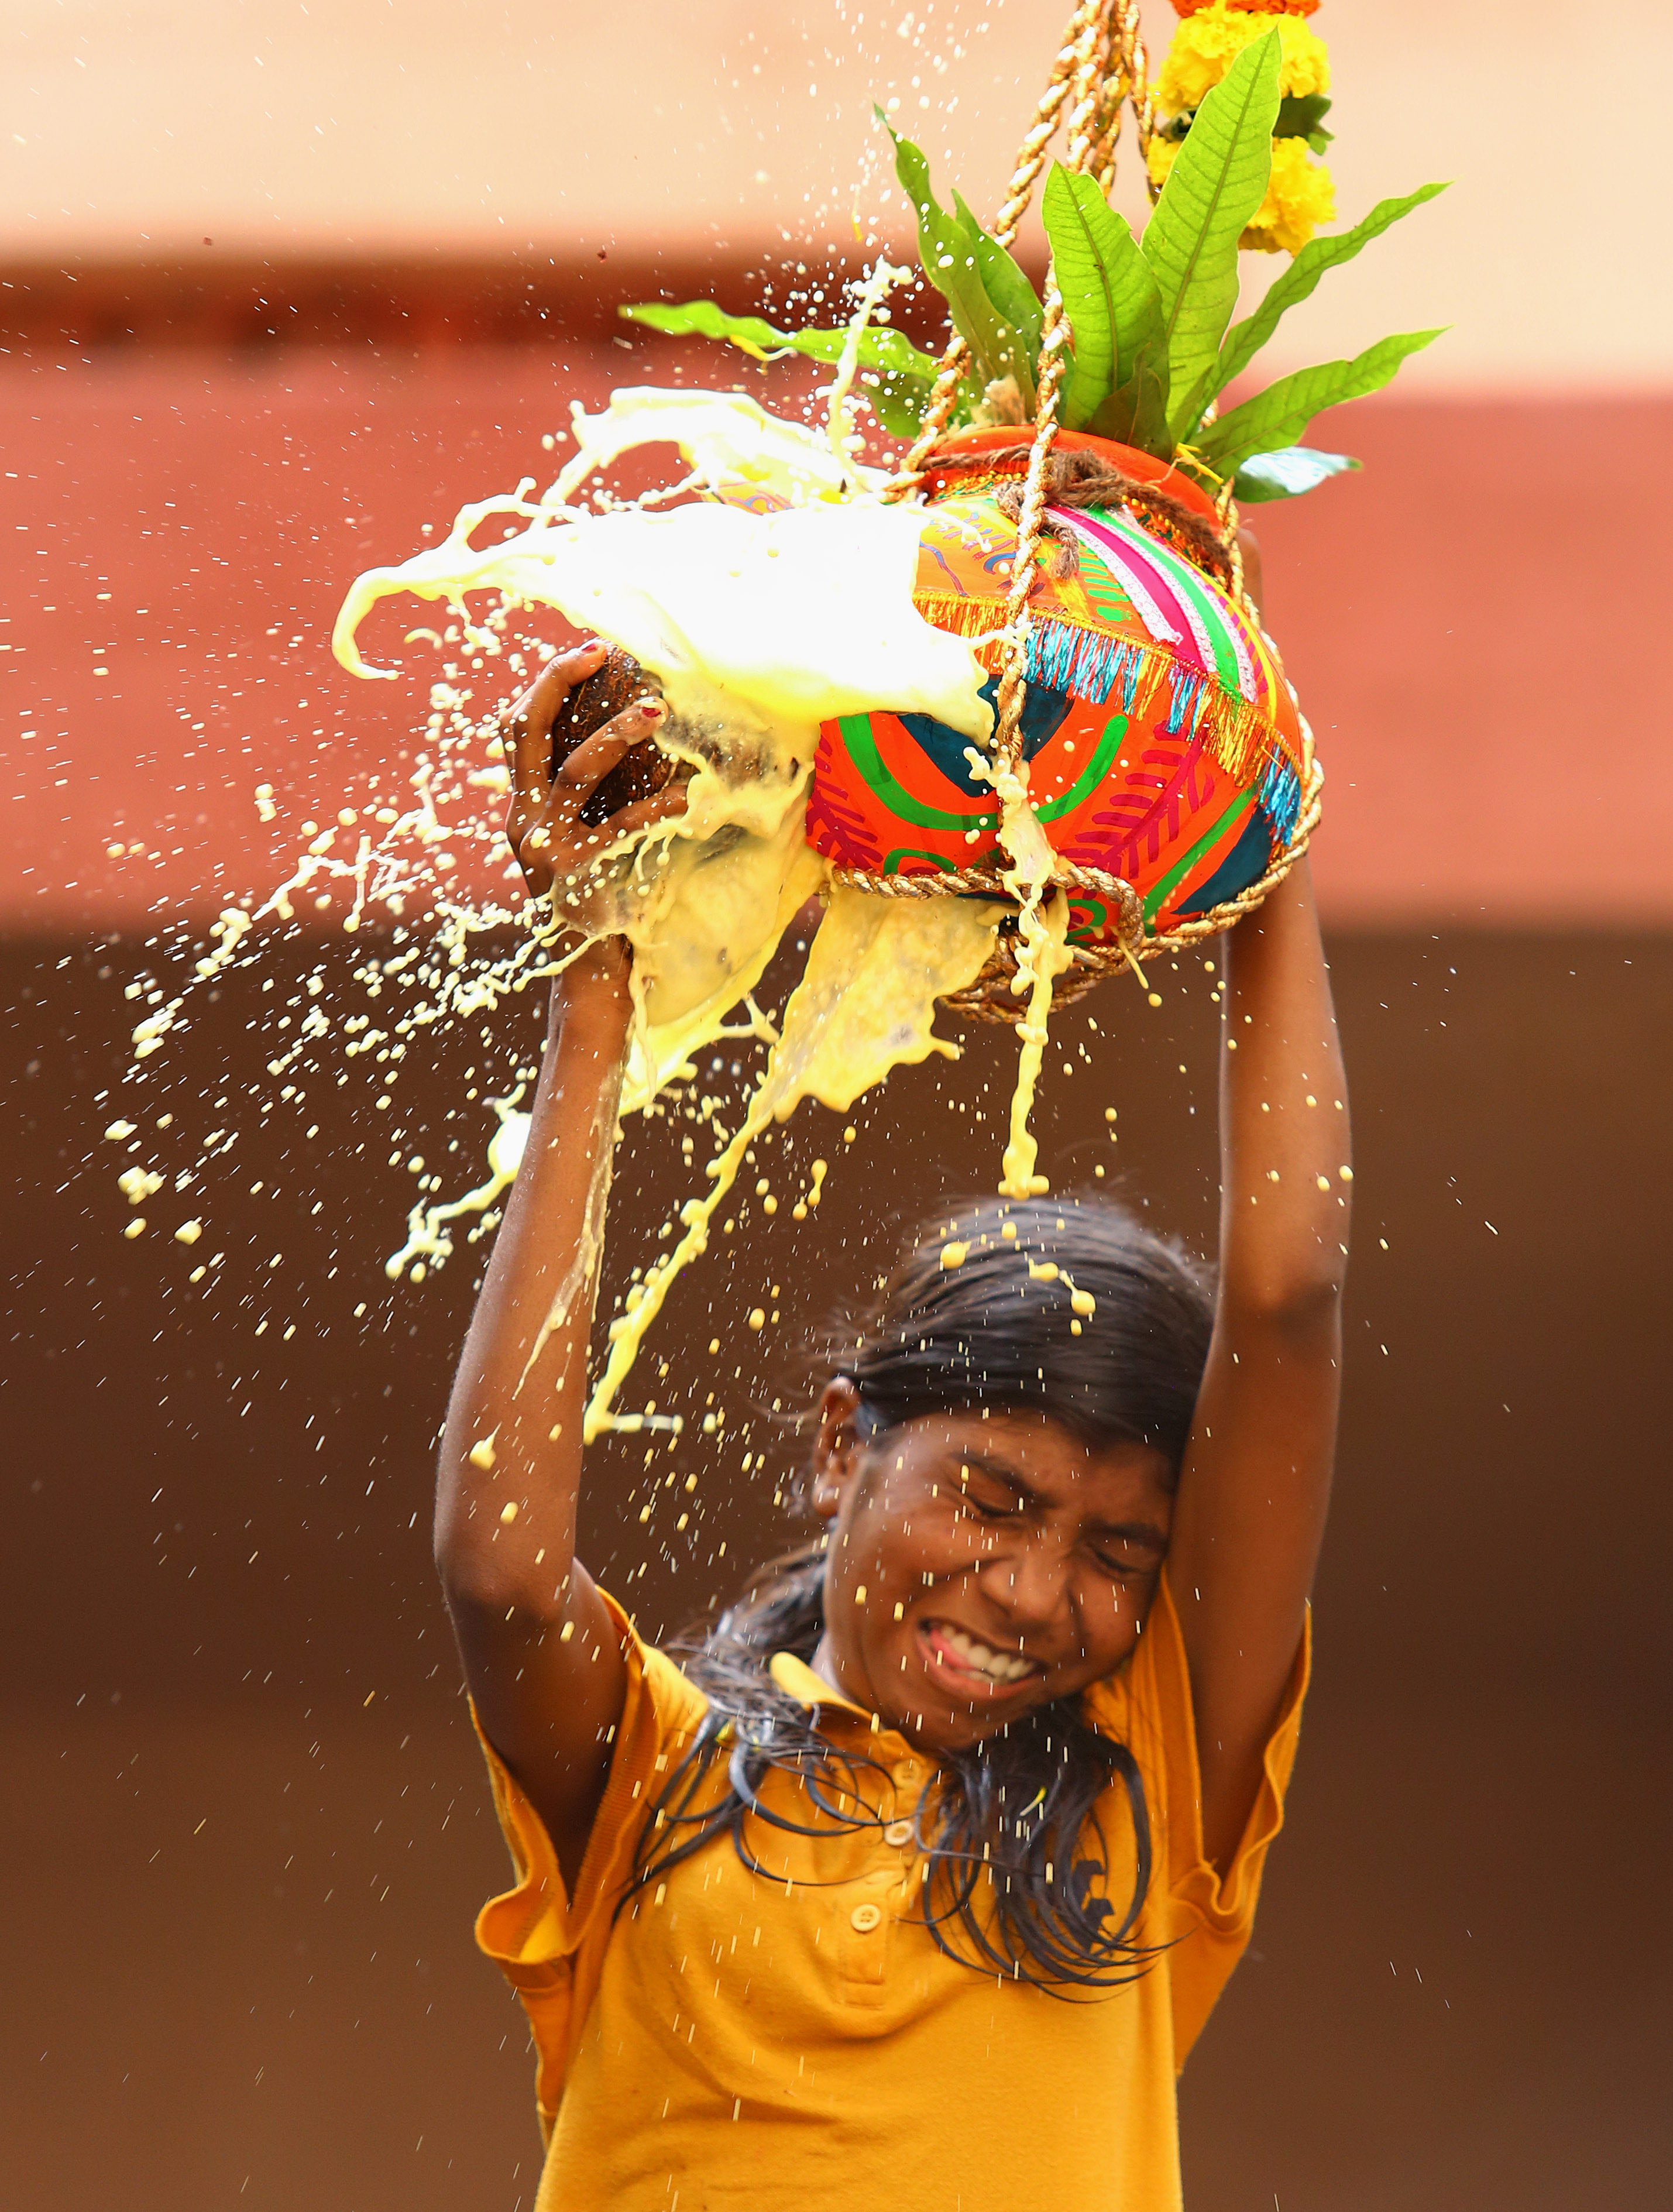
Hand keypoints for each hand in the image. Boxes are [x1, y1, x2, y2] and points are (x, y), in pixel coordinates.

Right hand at [502, 641, 688, 909]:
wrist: (588, 969)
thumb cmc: (597, 894)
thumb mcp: (580, 838)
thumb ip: (587, 796)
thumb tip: (631, 733)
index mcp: (523, 805)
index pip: (517, 727)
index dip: (546, 682)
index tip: (588, 651)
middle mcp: (524, 819)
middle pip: (526, 730)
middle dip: (559, 681)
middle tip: (600, 652)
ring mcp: (545, 846)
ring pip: (575, 770)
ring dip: (616, 732)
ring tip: (657, 709)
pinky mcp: (576, 873)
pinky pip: (622, 826)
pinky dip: (658, 805)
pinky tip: (690, 792)